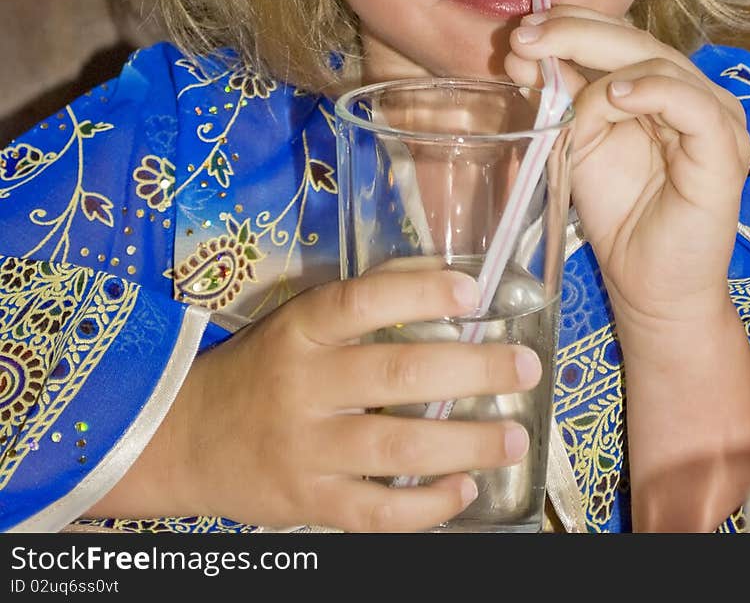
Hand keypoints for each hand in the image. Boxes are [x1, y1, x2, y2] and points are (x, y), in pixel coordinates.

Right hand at [147, 267, 540, 531]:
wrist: (184, 437)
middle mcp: (303, 384)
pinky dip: (426, 505)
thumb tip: (444, 279)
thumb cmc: (260, 369)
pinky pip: (377, 510)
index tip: (473, 292)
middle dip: (471, 370)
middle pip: (396, 372)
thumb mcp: (296, 322)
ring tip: (512, 437)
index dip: (419, 292)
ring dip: (465, 442)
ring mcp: (305, 447)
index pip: (362, 301)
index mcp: (300, 330)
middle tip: (523, 366)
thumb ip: (363, 305)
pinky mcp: (308, 501)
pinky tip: (463, 491)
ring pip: (396, 444)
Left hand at [504, 6, 749, 332]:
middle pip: (637, 41)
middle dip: (576, 33)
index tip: (524, 30)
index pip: (619, 34)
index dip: (572, 23)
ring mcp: (714, 117)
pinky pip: (693, 106)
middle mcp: (691, 91)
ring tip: (558, 78)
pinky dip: (654, 92)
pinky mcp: (724, 150)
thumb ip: (559, 96)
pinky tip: (615, 96)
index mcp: (659, 84)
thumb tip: (520, 51)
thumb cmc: (618, 212)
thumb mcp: (577, 142)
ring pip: (661, 64)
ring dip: (603, 63)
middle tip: (528, 37)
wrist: (649, 283)